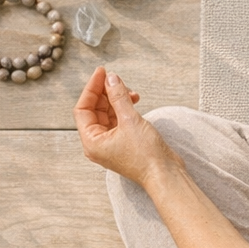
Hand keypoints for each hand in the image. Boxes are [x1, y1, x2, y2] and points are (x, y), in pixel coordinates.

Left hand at [74, 66, 172, 184]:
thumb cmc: (146, 156)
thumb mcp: (130, 121)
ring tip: (131, 92)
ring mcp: (111, 144)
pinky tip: (134, 101)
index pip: (83, 108)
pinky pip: (118, 121)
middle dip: (106, 93)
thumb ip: (118, 97)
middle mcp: (98, 143)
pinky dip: (124, 109)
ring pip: (108, 114)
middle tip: (117, 79)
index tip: (102, 73)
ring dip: (117, 100)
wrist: (165, 175)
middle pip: (94, 110)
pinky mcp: (124, 143)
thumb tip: (111, 79)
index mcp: (91, 142)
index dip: (92, 88)